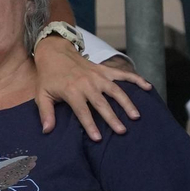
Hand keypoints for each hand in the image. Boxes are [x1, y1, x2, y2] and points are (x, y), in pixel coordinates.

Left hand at [32, 37, 151, 140]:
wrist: (55, 52)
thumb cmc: (48, 76)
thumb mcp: (42, 94)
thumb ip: (46, 113)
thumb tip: (47, 131)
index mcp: (72, 91)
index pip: (82, 112)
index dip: (90, 125)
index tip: (98, 138)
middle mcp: (87, 84)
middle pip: (102, 103)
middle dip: (112, 118)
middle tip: (122, 131)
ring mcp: (98, 76)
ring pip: (115, 90)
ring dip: (126, 103)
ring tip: (136, 116)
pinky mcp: (104, 70)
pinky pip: (123, 74)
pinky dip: (136, 79)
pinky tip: (148, 87)